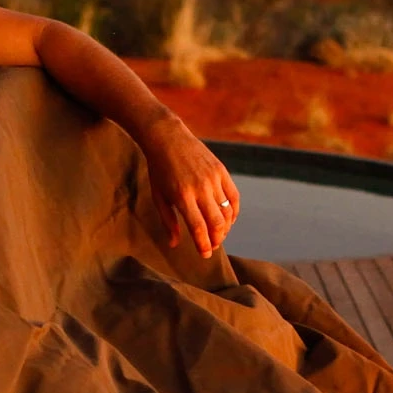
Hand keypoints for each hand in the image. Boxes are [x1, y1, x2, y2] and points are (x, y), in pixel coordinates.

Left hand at [140, 116, 239, 256]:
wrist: (168, 137)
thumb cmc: (159, 169)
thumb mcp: (158, 196)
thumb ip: (168, 221)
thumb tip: (175, 244)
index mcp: (182, 196)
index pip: (199, 228)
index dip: (204, 245)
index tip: (205, 254)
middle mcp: (200, 188)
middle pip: (217, 223)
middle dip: (217, 239)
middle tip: (212, 245)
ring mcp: (213, 178)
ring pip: (227, 212)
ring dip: (225, 227)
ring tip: (218, 233)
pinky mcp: (221, 171)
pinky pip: (233, 197)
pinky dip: (233, 212)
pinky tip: (228, 219)